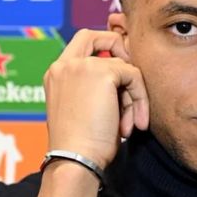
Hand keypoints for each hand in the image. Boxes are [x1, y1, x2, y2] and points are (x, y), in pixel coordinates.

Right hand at [42, 29, 148, 168]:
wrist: (75, 160)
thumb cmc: (81, 145)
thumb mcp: (84, 108)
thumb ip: (95, 88)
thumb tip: (126, 76)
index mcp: (56, 74)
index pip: (81, 43)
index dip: (105, 48)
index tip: (121, 72)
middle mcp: (64, 64)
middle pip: (99, 36)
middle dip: (122, 49)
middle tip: (132, 80)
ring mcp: (82, 66)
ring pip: (124, 67)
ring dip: (133, 96)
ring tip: (128, 124)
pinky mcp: (103, 73)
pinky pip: (134, 76)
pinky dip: (140, 100)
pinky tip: (132, 124)